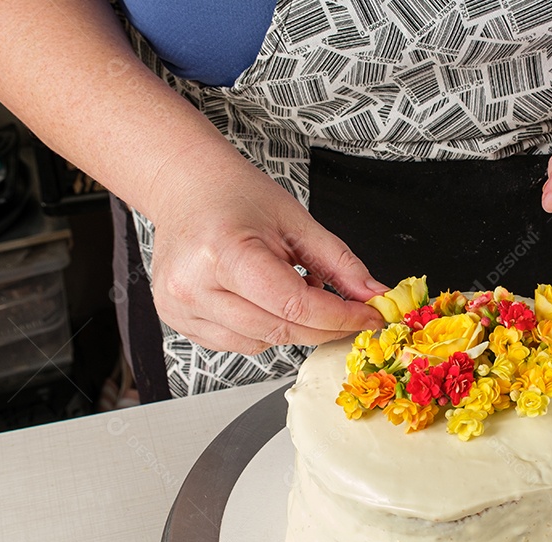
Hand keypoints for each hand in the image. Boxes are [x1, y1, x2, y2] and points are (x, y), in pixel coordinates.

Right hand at [146, 145, 386, 354]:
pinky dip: (264, 329)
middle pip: (279, 329)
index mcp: (223, 251)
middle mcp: (194, 285)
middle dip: (323, 326)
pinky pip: (237, 343)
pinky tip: (264, 299)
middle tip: (349, 312)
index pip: (294, 306)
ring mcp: (181, 307)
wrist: (186, 188)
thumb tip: (373, 295)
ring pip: (260, 342)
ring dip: (291, 327)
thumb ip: (339, 262)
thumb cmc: (235, 195)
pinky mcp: (179, 320)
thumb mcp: (296, 220)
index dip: (340, 317)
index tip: (368, 316)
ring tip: (291, 287)